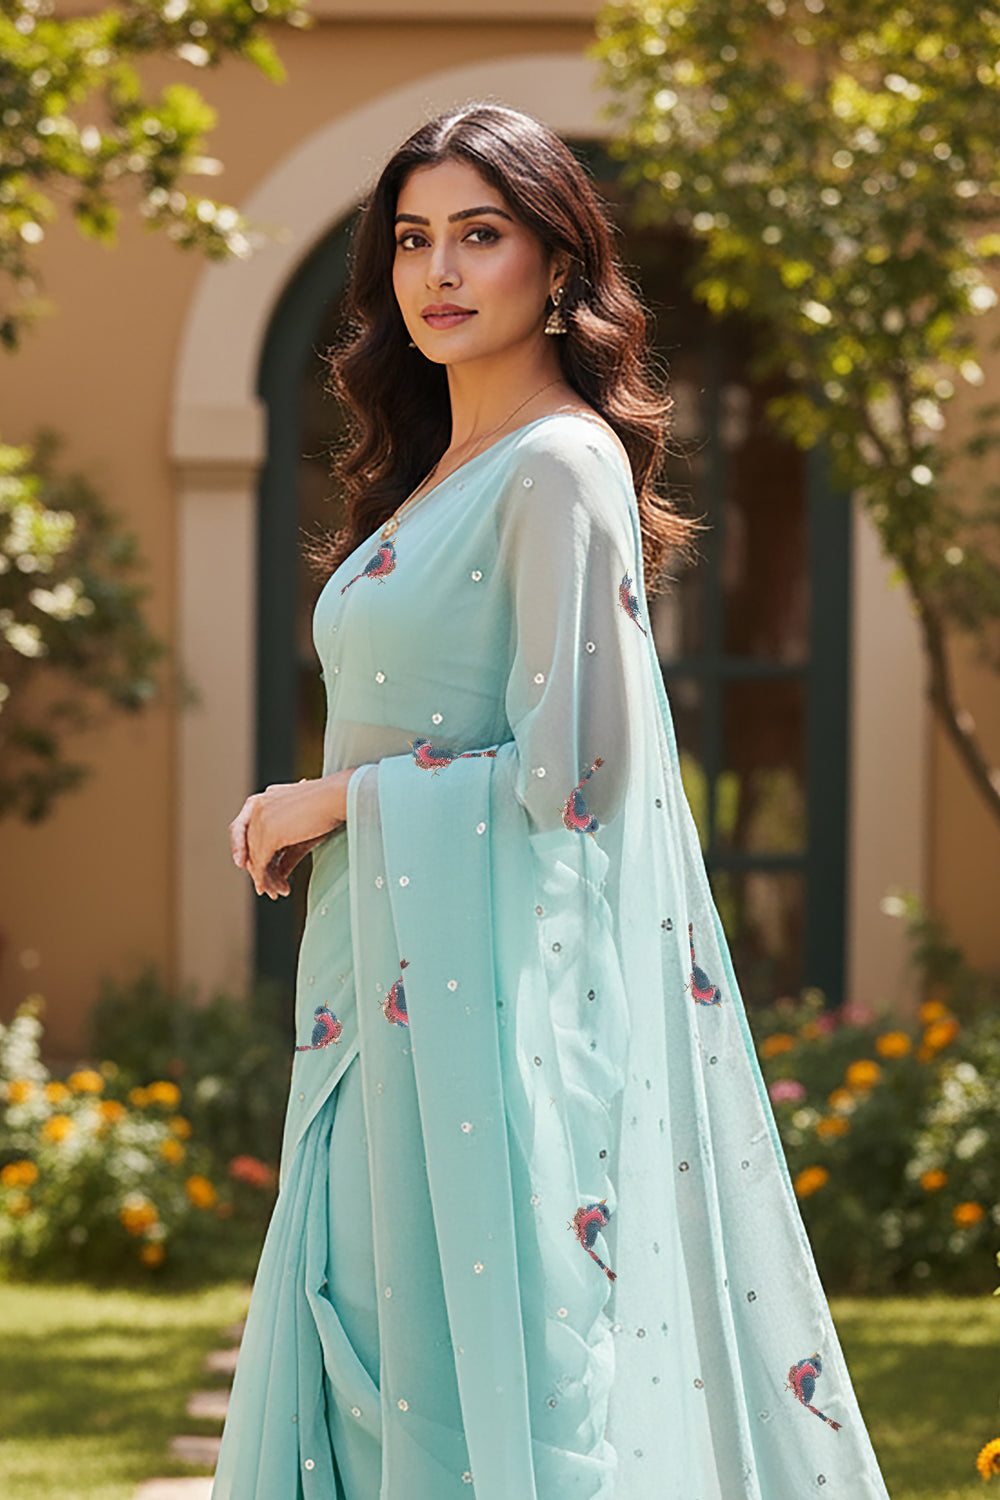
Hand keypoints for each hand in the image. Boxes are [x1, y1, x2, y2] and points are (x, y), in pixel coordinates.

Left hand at [229, 769, 355, 898]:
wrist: (338, 797)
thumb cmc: (327, 809)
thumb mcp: (301, 832)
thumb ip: (285, 850)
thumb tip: (278, 872)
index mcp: (263, 799)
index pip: (242, 828)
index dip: (242, 849)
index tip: (249, 869)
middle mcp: (257, 806)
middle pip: (248, 845)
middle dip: (258, 870)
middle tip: (268, 890)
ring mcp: (261, 818)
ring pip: (255, 856)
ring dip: (265, 879)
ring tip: (277, 893)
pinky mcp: (270, 832)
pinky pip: (262, 861)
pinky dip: (267, 879)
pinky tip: (280, 888)